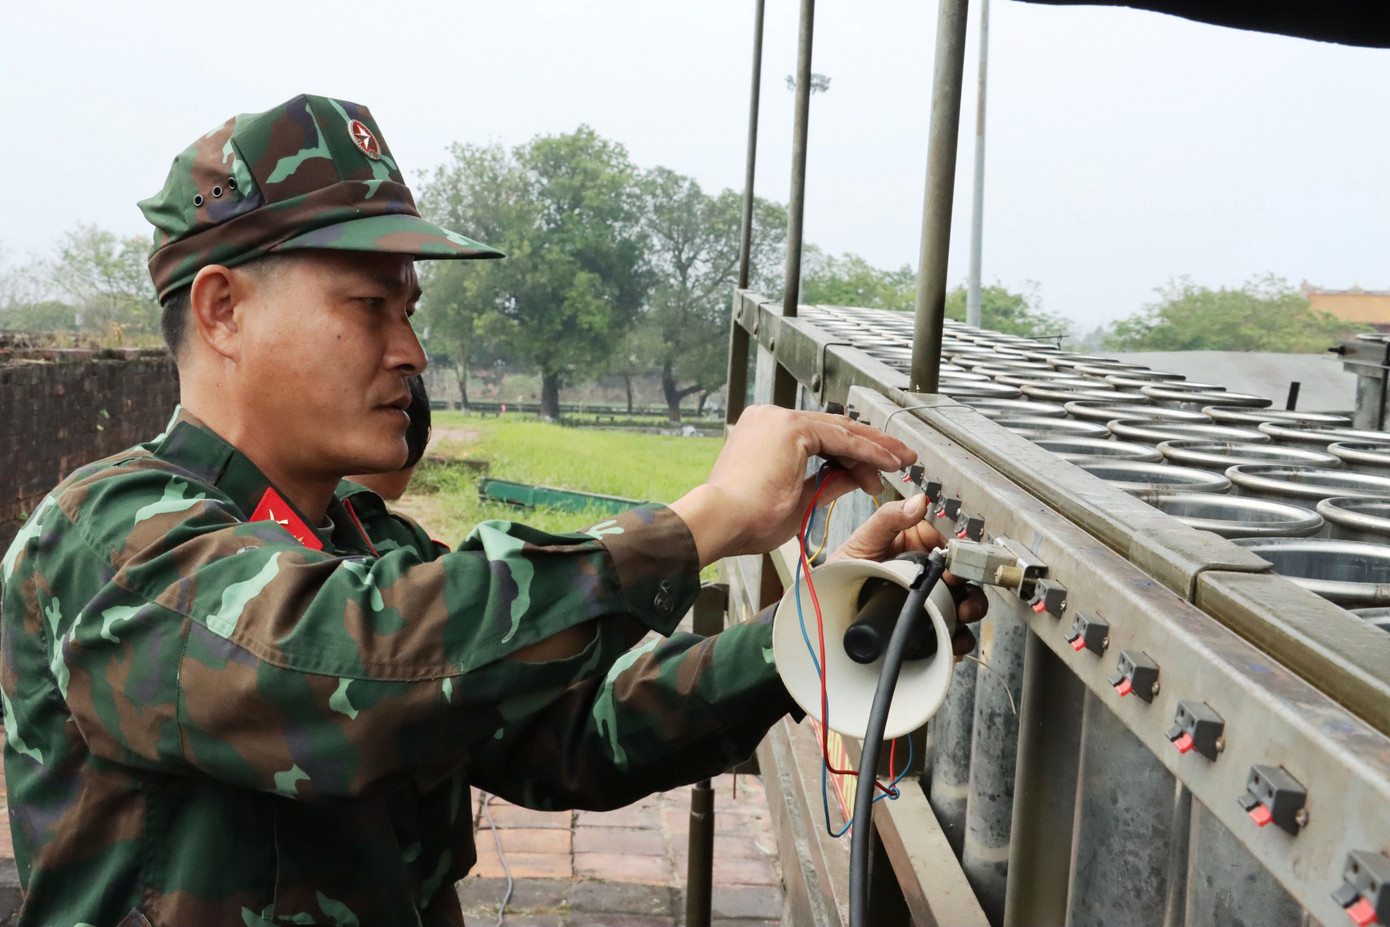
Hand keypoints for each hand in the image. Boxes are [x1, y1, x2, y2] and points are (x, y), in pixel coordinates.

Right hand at [670, 406, 915, 566]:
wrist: (721, 521)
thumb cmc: (745, 520)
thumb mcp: (798, 498)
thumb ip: (828, 481)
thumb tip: (856, 477)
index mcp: (763, 433)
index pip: (819, 437)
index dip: (852, 456)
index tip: (874, 473)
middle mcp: (769, 418)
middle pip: (834, 428)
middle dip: (872, 446)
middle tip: (901, 459)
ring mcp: (779, 419)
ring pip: (841, 431)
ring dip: (875, 449)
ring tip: (902, 464)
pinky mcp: (791, 427)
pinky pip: (841, 439)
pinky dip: (868, 452)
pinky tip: (888, 465)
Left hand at [828, 494, 988, 655]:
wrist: (829, 607)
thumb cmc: (845, 569)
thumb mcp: (866, 539)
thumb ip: (890, 518)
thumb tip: (919, 502)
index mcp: (918, 546)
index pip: (950, 546)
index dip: (959, 554)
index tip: (956, 562)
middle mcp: (927, 572)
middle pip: (963, 577)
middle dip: (970, 584)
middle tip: (962, 590)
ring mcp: (930, 599)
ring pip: (964, 603)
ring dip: (971, 607)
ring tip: (964, 613)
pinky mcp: (927, 625)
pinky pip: (952, 631)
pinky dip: (959, 637)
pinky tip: (954, 637)